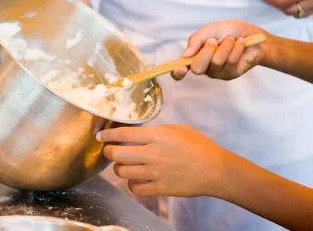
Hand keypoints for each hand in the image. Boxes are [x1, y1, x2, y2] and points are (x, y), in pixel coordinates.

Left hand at [97, 125, 232, 197]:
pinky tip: (136, 179)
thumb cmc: (200, 147)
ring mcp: (156, 173)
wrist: (217, 171)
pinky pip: (135, 188)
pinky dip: (132, 184)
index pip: (123, 134)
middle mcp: (154, 154)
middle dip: (109, 151)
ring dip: (119, 168)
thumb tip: (138, 132)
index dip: (107, 135)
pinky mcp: (160, 188)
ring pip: (122, 172)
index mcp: (158, 136)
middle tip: (110, 151)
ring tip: (124, 165)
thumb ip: (156, 130)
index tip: (100, 136)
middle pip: (116, 154)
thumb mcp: (178, 129)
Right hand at [171, 19, 270, 80]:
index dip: (177, 72)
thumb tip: (185, 54)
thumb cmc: (230, 31)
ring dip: (224, 47)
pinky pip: (230, 63)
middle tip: (214, 41)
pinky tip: (240, 43)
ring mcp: (217, 72)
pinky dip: (236, 49)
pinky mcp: (231, 74)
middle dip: (206, 52)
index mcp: (194, 56)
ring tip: (231, 39)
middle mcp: (204, 67)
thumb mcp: (211, 29)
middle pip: (197, 68)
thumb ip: (196, 39)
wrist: (254, 35)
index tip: (181, 68)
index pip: (179, 71)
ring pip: (215, 63)